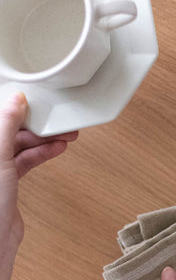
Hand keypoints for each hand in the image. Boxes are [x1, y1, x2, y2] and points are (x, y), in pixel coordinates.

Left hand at [0, 92, 77, 279]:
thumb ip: (6, 125)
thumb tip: (16, 99)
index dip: (12, 105)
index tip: (32, 97)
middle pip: (8, 129)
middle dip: (33, 122)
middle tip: (56, 117)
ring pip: (18, 144)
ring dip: (42, 138)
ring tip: (64, 134)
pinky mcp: (6, 183)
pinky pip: (25, 161)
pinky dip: (41, 154)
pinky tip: (56, 148)